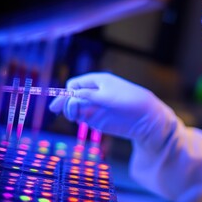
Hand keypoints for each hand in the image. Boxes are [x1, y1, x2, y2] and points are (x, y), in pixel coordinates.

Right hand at [49, 72, 175, 142]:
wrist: (145, 117)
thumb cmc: (129, 100)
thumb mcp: (108, 95)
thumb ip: (89, 96)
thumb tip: (71, 96)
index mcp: (96, 81)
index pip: (74, 84)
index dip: (68, 91)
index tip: (69, 98)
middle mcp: (92, 93)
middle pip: (71, 96)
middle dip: (64, 101)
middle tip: (56, 109)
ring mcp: (94, 106)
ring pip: (73, 108)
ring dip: (69, 110)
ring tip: (72, 115)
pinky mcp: (96, 119)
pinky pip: (80, 117)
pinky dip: (76, 117)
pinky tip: (77, 118)